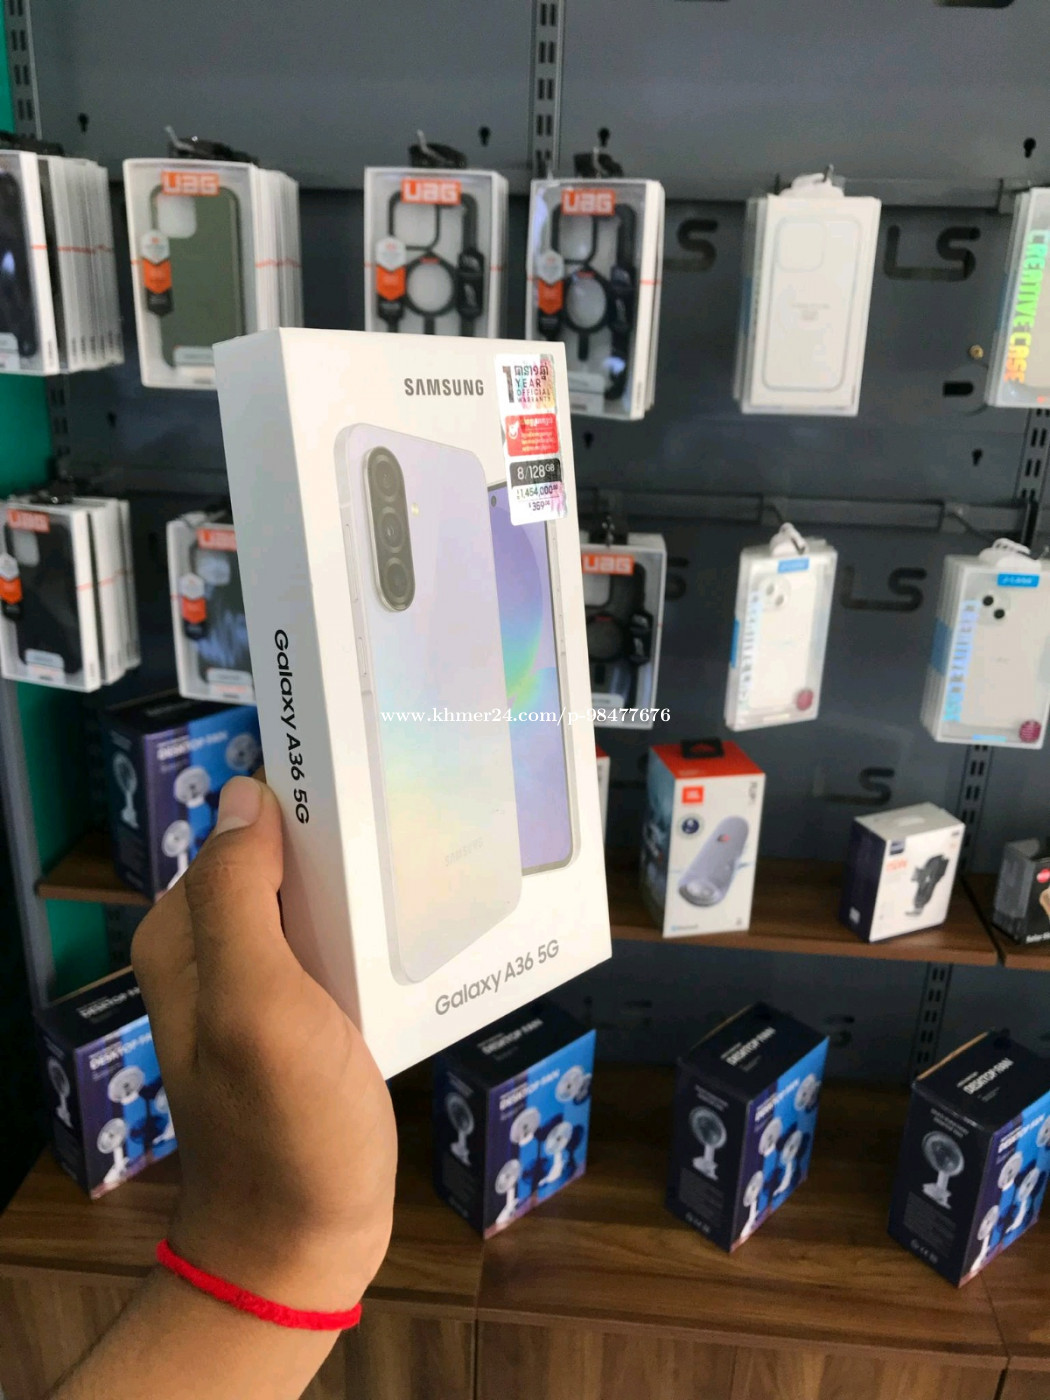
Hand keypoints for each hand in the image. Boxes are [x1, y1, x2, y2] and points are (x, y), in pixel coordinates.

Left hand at [132, 775, 396, 1312]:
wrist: (304, 1245)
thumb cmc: (282, 1128)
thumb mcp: (254, 1005)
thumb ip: (237, 899)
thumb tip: (246, 794)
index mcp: (187, 935)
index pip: (241, 830)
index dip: (301, 803)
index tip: (373, 785)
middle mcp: (218, 952)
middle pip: (284, 862)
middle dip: (343, 843)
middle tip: (422, 825)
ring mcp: (264, 987)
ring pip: (318, 904)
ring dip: (368, 888)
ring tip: (437, 867)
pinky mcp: (308, 1016)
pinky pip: (341, 949)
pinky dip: (377, 936)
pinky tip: (424, 934)